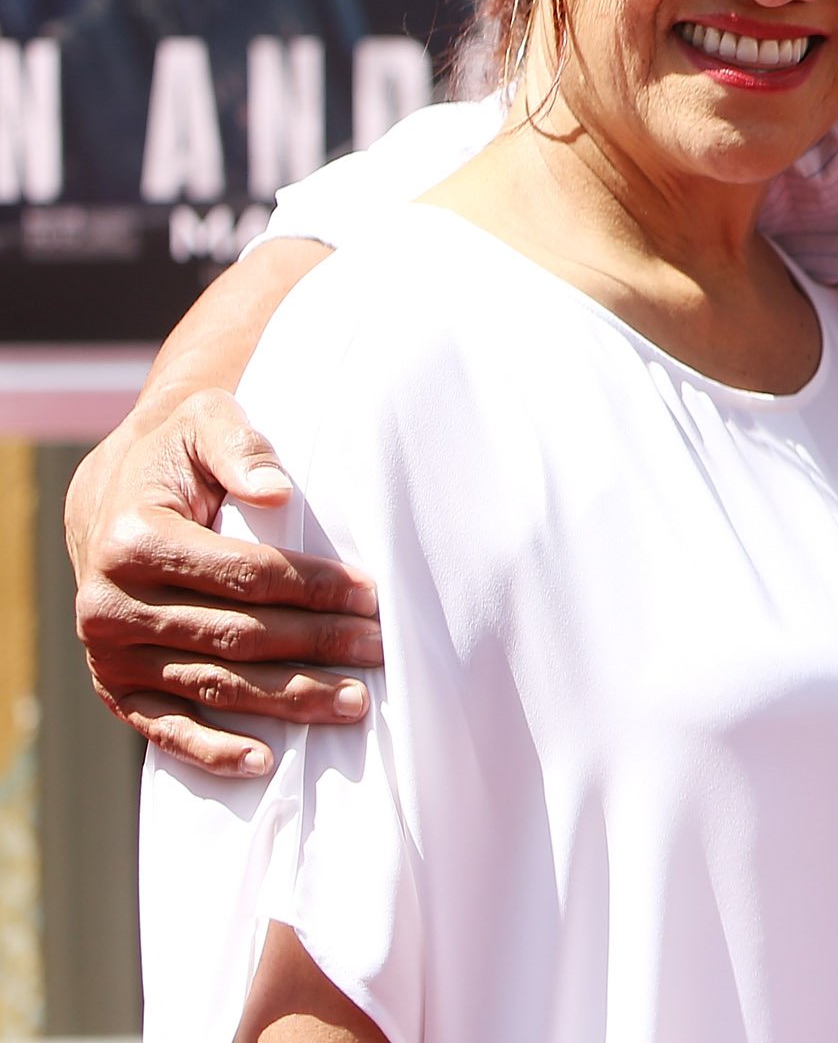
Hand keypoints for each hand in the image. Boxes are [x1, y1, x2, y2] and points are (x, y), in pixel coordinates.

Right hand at [66, 387, 381, 775]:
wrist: (113, 496)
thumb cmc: (179, 455)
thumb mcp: (206, 423)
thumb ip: (242, 447)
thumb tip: (277, 490)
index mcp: (132, 540)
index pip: (246, 575)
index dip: (315, 587)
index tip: (372, 595)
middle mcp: (110, 605)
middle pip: (239, 635)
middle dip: (318, 645)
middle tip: (380, 651)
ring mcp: (111, 654)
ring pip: (216, 685)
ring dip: (288, 699)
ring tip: (355, 704)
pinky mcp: (115, 687)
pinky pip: (165, 728)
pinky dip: (213, 750)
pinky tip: (265, 761)